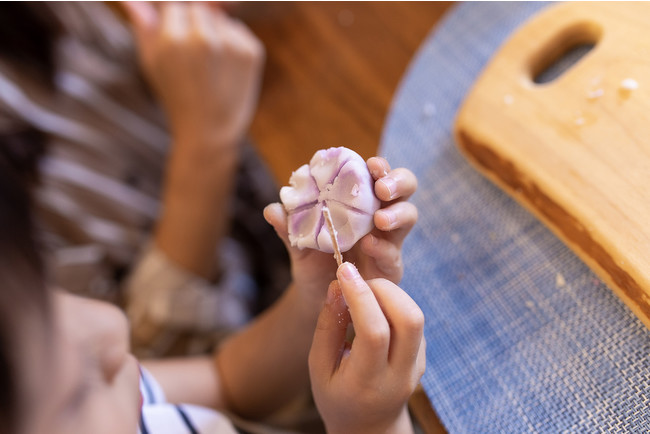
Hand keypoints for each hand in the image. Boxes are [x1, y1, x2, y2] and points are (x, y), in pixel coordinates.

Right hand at [123, 2, 263, 149]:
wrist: (210, 131)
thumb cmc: (175, 97)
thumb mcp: (152, 64)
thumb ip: (143, 26)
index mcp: (173, 40)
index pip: (174, 6)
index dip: (174, 24)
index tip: (177, 43)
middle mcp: (203, 38)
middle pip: (198, 8)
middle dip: (195, 25)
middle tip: (194, 58)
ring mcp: (231, 44)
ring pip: (220, 17)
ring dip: (214, 32)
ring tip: (209, 65)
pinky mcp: (252, 51)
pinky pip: (238, 31)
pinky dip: (232, 43)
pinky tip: (225, 69)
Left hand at [264, 156, 417, 301]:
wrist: (317, 299)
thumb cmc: (313, 261)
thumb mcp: (298, 243)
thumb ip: (288, 227)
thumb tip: (272, 210)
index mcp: (360, 200)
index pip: (377, 174)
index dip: (380, 166)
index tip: (371, 164)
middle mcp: (380, 214)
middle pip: (405, 187)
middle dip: (398, 182)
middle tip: (382, 189)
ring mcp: (389, 239)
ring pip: (409, 216)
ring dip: (398, 213)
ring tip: (380, 221)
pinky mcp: (391, 266)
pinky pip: (394, 253)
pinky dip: (383, 247)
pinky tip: (369, 246)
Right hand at [309, 263, 425, 433]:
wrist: (368, 427)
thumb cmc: (336, 396)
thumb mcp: (318, 367)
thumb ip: (327, 326)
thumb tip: (338, 286)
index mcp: (367, 382)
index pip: (374, 332)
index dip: (360, 296)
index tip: (344, 271)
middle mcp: (399, 375)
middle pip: (410, 319)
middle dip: (384, 289)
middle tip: (359, 283)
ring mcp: (416, 367)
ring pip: (416, 316)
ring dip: (391, 294)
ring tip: (365, 296)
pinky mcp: (423, 357)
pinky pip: (415, 321)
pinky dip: (395, 305)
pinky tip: (375, 311)